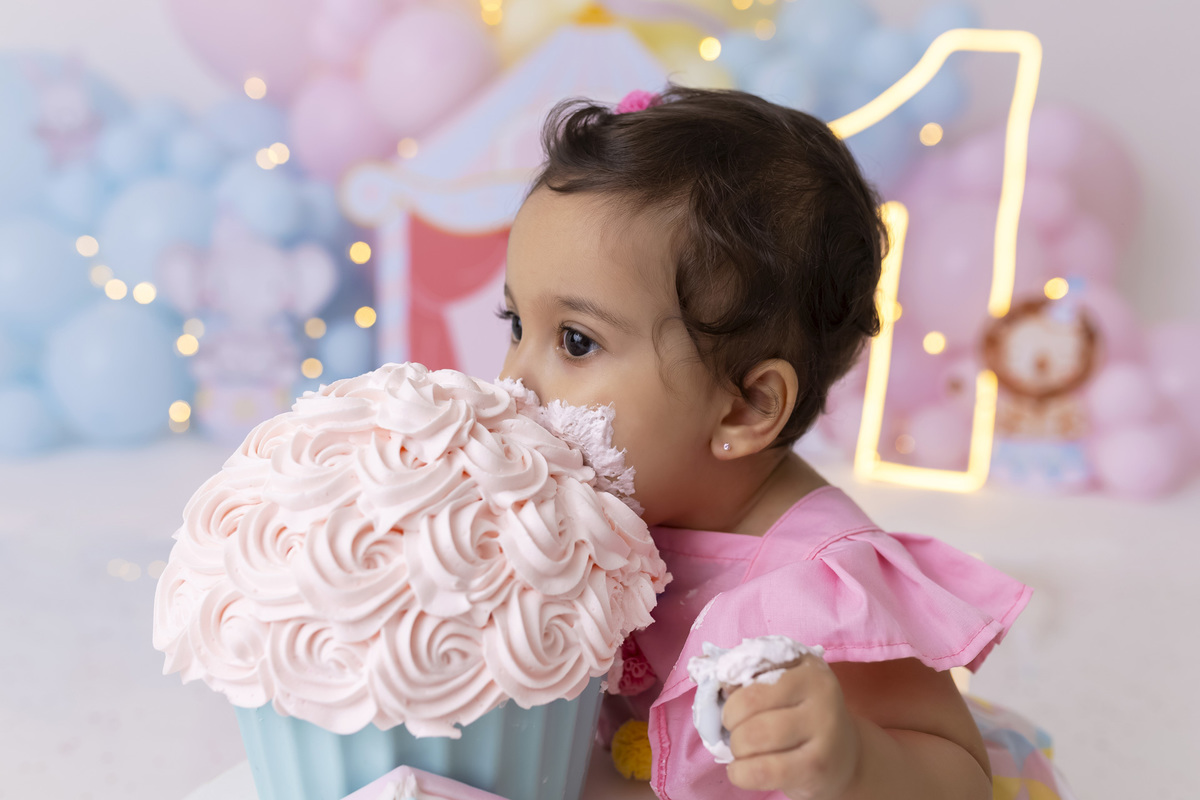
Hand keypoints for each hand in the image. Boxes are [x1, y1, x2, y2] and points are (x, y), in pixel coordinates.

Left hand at [722, 655, 861, 799]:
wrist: (844, 756)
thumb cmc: (800, 715)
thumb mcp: (783, 687)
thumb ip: (751, 678)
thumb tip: (717, 683)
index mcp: (808, 666)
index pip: (750, 668)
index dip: (730, 690)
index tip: (733, 704)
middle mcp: (821, 692)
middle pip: (749, 703)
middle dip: (730, 722)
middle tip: (736, 731)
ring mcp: (823, 729)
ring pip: (754, 736)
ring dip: (736, 748)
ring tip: (743, 751)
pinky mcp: (817, 766)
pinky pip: (764, 770)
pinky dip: (740, 773)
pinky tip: (740, 770)